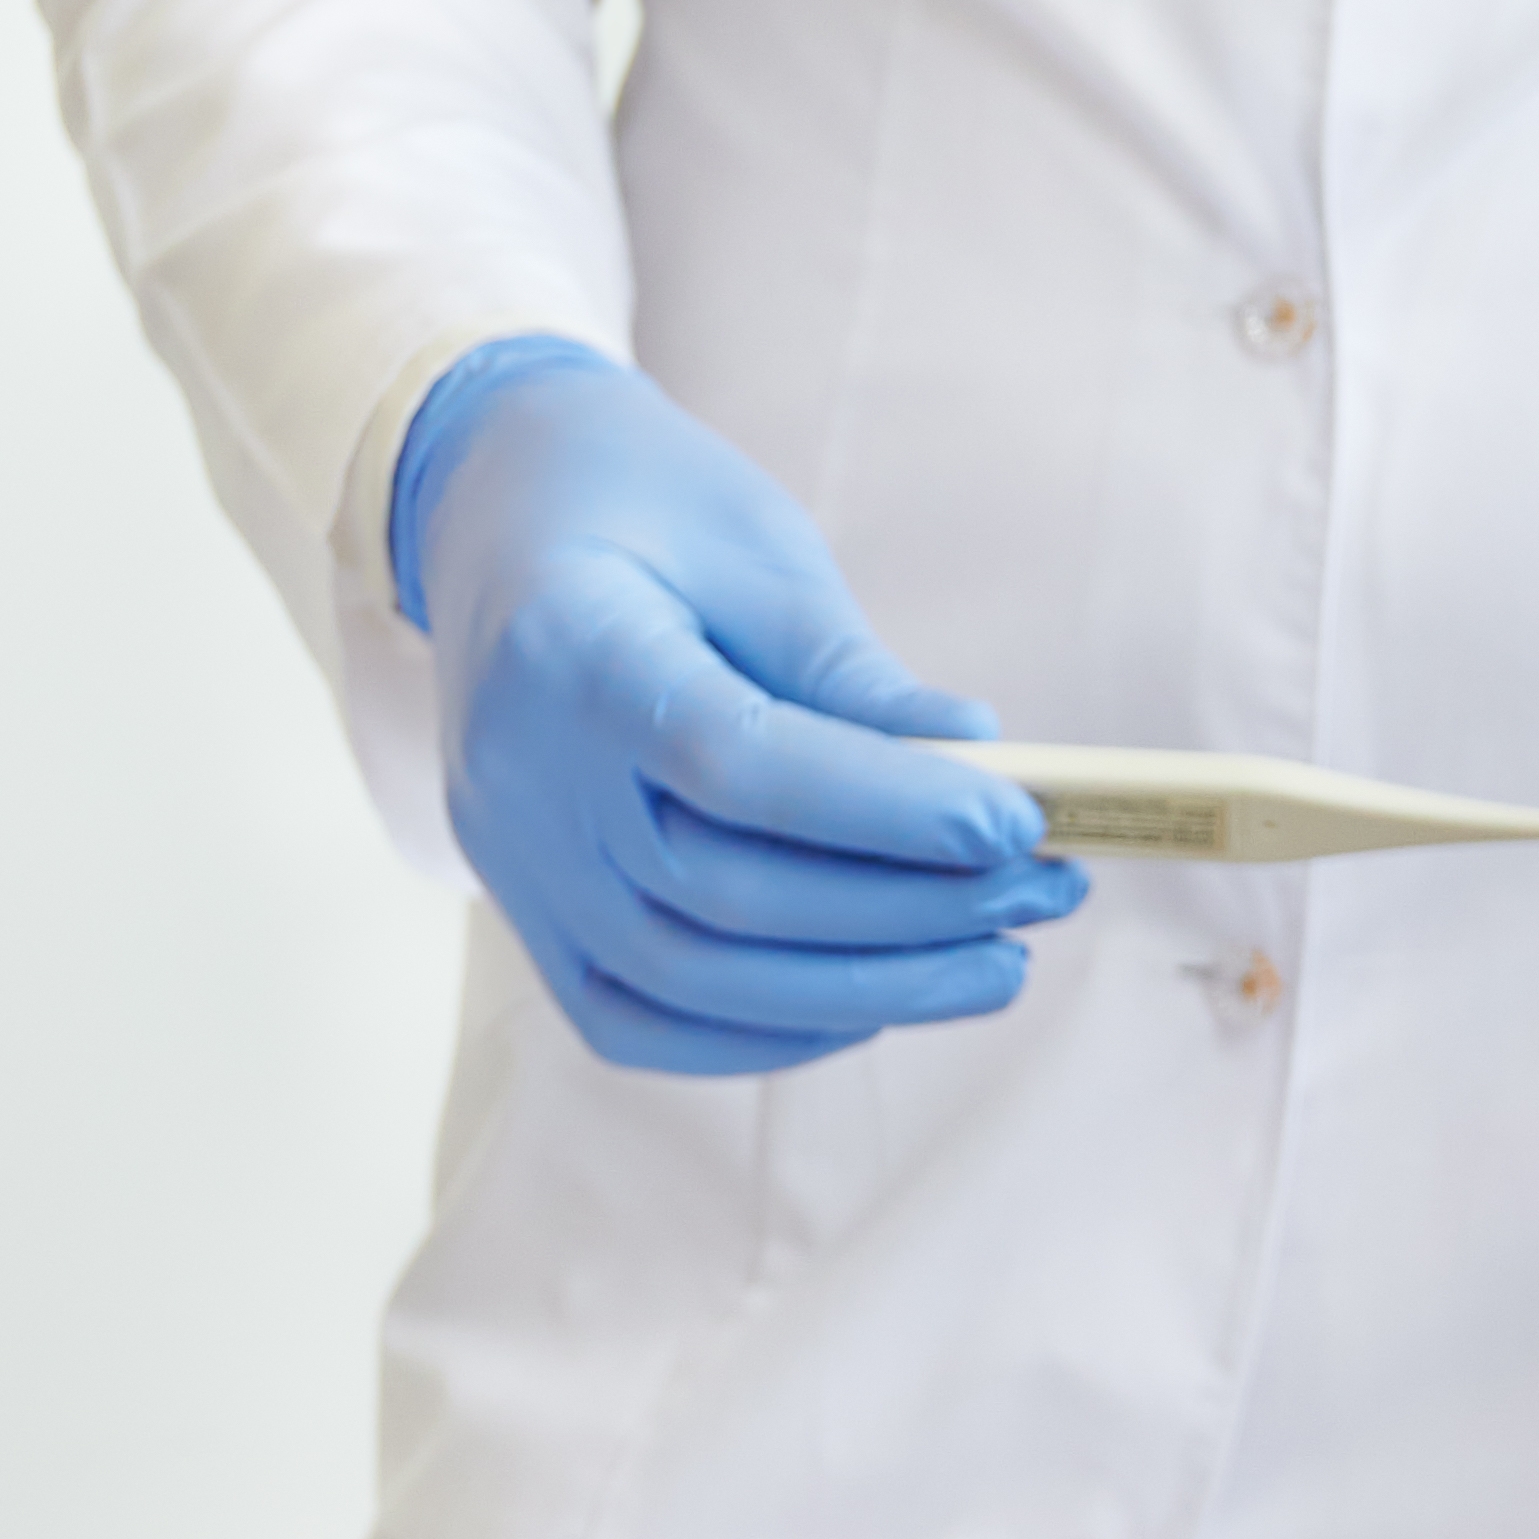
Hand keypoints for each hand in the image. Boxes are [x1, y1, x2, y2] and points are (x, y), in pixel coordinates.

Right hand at [394, 336, 1082, 1074]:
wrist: (490, 510)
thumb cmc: (642, 507)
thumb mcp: (754, 546)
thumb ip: (851, 673)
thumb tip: (979, 768)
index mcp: (567, 649)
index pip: (736, 764)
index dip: (888, 809)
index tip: (1018, 823)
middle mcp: (520, 775)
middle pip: (721, 898)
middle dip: (909, 914)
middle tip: (1047, 894)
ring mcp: (511, 859)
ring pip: (688, 981)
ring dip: (865, 992)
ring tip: (1000, 961)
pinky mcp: (524, 911)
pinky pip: (636, 1018)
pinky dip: (766, 1031)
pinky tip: (877, 1004)